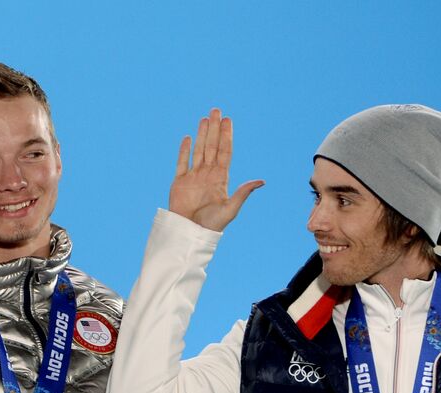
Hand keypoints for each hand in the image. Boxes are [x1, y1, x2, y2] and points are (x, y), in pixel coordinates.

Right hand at [169, 108, 263, 231]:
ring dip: (202, 134)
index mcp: (220, 179)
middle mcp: (208, 175)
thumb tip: (261, 181)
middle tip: (217, 110)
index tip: (228, 121)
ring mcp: (193, 177)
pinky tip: (188, 138)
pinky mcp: (179, 182)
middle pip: (212, 146)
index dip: (227, 136)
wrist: (189, 233)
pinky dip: (184, 150)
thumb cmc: (211, 225)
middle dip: (215, 128)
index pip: (225, 152)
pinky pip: (182, 162)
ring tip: (205, 118)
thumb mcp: (231, 209)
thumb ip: (243, 193)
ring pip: (199, 150)